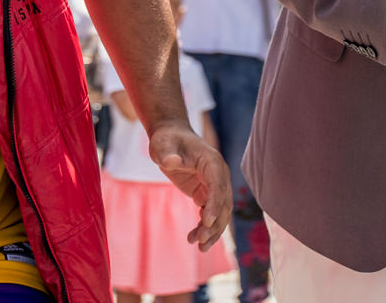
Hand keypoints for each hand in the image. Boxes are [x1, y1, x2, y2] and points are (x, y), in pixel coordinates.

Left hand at [148, 122, 231, 250]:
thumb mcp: (162, 144)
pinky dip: (205, 227)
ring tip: (200, 247)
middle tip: (201, 241)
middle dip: (215, 223)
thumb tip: (171, 161)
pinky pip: (211, 213)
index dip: (215, 203)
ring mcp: (214, 185)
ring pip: (220, 212)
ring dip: (212, 230)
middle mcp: (218, 175)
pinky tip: (193, 239)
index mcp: (212, 162)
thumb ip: (167, 153)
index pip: (218, 184)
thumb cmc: (167, 139)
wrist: (170, 138)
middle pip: (224, 203)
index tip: (207, 221)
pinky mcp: (206, 193)